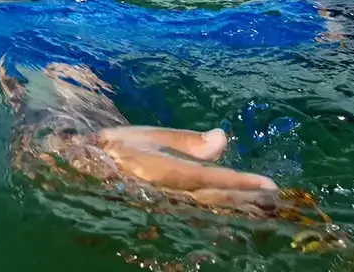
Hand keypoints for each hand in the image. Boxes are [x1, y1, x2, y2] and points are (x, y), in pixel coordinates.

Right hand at [0, 63, 279, 216]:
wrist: (75, 170)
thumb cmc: (112, 149)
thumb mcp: (146, 137)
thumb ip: (185, 142)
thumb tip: (224, 138)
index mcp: (158, 170)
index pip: (208, 178)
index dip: (240, 182)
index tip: (269, 185)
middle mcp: (162, 193)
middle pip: (214, 201)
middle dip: (247, 201)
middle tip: (278, 201)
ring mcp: (161, 208)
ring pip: (209, 211)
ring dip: (239, 210)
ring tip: (266, 208)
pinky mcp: (161, 214)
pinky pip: (197, 217)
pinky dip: (220, 216)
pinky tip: (237, 216)